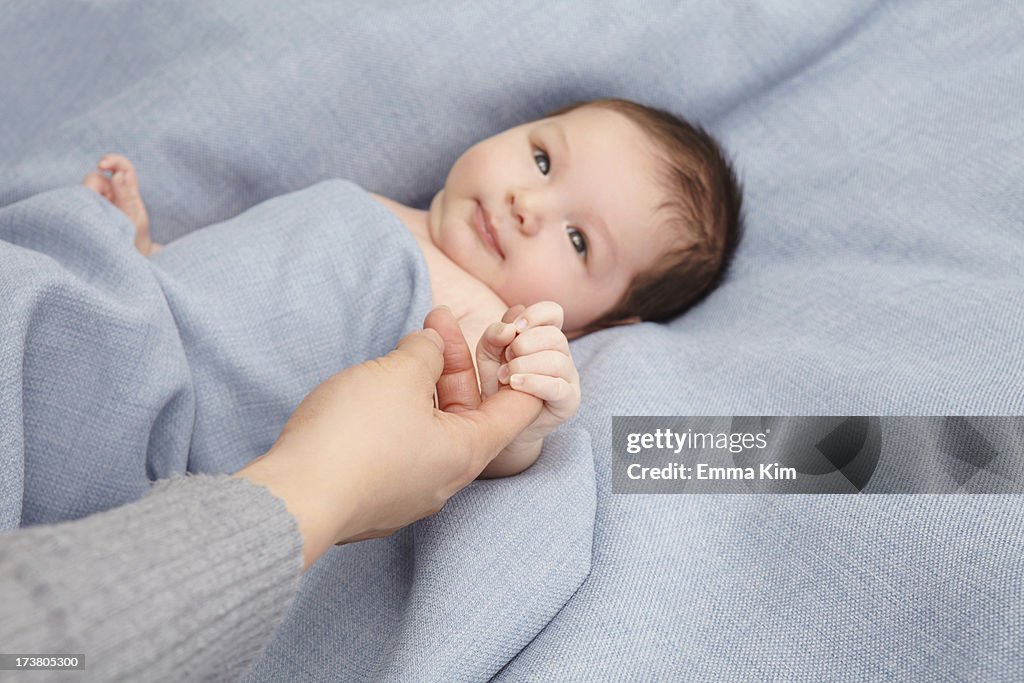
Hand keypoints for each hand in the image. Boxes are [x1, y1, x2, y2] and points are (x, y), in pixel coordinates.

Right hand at [82, 153, 159, 254]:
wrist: (128, 260)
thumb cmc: (134, 238)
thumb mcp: (133, 217)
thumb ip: (125, 195)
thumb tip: (117, 175)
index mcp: (127, 192)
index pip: (122, 167)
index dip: (112, 160)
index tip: (101, 165)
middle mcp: (111, 194)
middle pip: (94, 178)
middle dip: (94, 187)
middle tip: (97, 202)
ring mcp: (96, 202)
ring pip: (83, 191)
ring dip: (86, 199)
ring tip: (97, 217)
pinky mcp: (83, 211)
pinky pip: (75, 200)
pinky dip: (78, 204)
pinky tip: (83, 216)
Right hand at [233, 307, 542, 568]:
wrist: (293, 500)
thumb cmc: (355, 437)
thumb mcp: (399, 374)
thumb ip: (425, 352)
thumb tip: (431, 345)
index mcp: (468, 453)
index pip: (518, 409)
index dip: (521, 368)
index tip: (512, 339)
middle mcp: (446, 480)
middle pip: (468, 413)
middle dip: (454, 363)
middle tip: (434, 320)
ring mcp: (409, 493)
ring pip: (430, 429)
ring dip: (423, 386)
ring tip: (403, 348)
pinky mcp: (374, 498)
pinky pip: (399, 448)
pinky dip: (398, 413)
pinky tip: (373, 391)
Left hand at [475, 301, 580, 477]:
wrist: (502, 425)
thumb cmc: (498, 385)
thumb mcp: (489, 355)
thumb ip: (494, 336)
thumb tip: (509, 328)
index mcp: (545, 336)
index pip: (553, 312)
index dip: (535, 314)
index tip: (515, 328)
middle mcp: (562, 354)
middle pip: (555, 336)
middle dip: (526, 343)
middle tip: (506, 358)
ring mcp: (568, 378)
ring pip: (558, 359)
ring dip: (526, 364)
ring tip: (506, 376)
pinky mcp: (569, 401)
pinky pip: (557, 386)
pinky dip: (534, 382)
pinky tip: (515, 384)